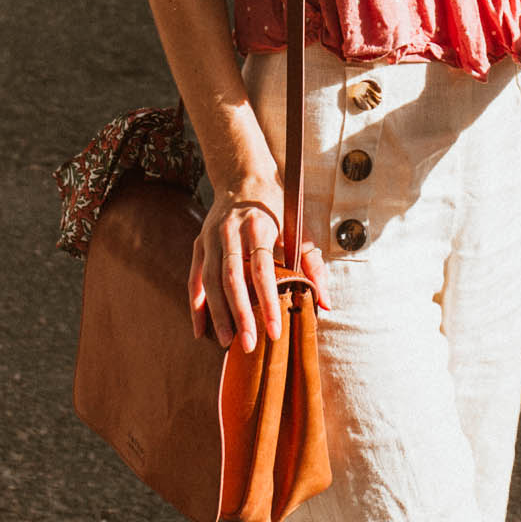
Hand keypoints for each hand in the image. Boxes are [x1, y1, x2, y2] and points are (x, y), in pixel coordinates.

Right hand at [189, 184, 330, 352]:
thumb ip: (312, 265)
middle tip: (249, 345)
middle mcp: (231, 230)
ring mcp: (211, 237)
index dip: (268, 302)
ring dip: (217, 314)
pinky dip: (197, 305)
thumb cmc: (277, 208)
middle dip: (240, 314)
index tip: (275, 330)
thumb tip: (325, 304)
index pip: (263, 270)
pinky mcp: (199, 243)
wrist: (243, 177)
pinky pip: (195, 278)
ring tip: (228, 342)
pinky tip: (201, 330)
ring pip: (210, 281)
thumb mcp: (299, 228)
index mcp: (259, 225)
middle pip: (232, 278)